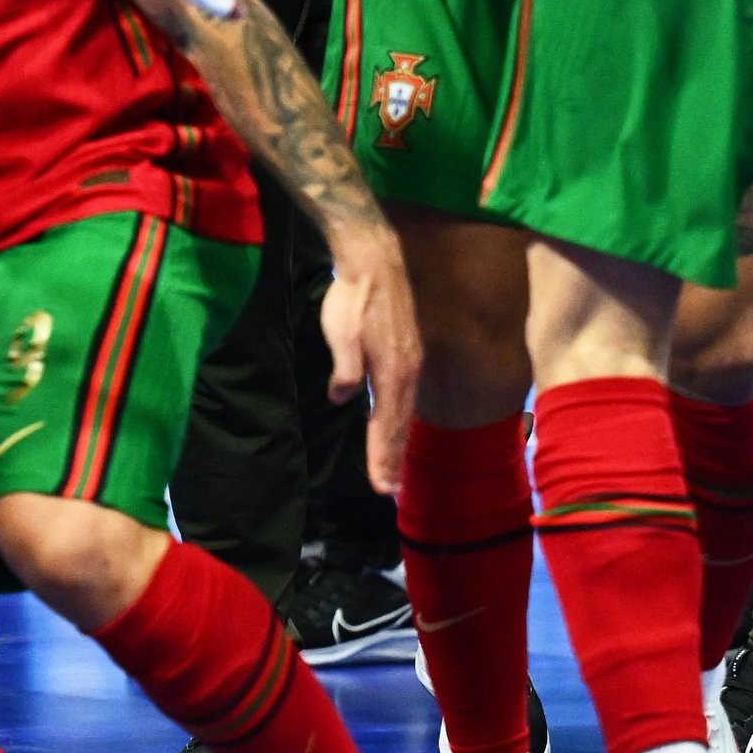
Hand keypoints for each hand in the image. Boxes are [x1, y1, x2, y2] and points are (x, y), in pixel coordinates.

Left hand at [317, 237, 422, 494]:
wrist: (375, 260)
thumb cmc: (354, 297)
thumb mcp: (341, 333)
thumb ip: (345, 368)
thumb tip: (343, 398)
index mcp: (391, 372)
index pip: (386, 424)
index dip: (382, 456)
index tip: (383, 487)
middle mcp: (407, 372)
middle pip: (398, 424)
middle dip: (392, 458)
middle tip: (389, 491)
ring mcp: (410, 361)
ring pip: (404, 411)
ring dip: (397, 442)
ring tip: (393, 469)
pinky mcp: (407, 351)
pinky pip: (405, 395)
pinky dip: (400, 418)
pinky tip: (395, 423)